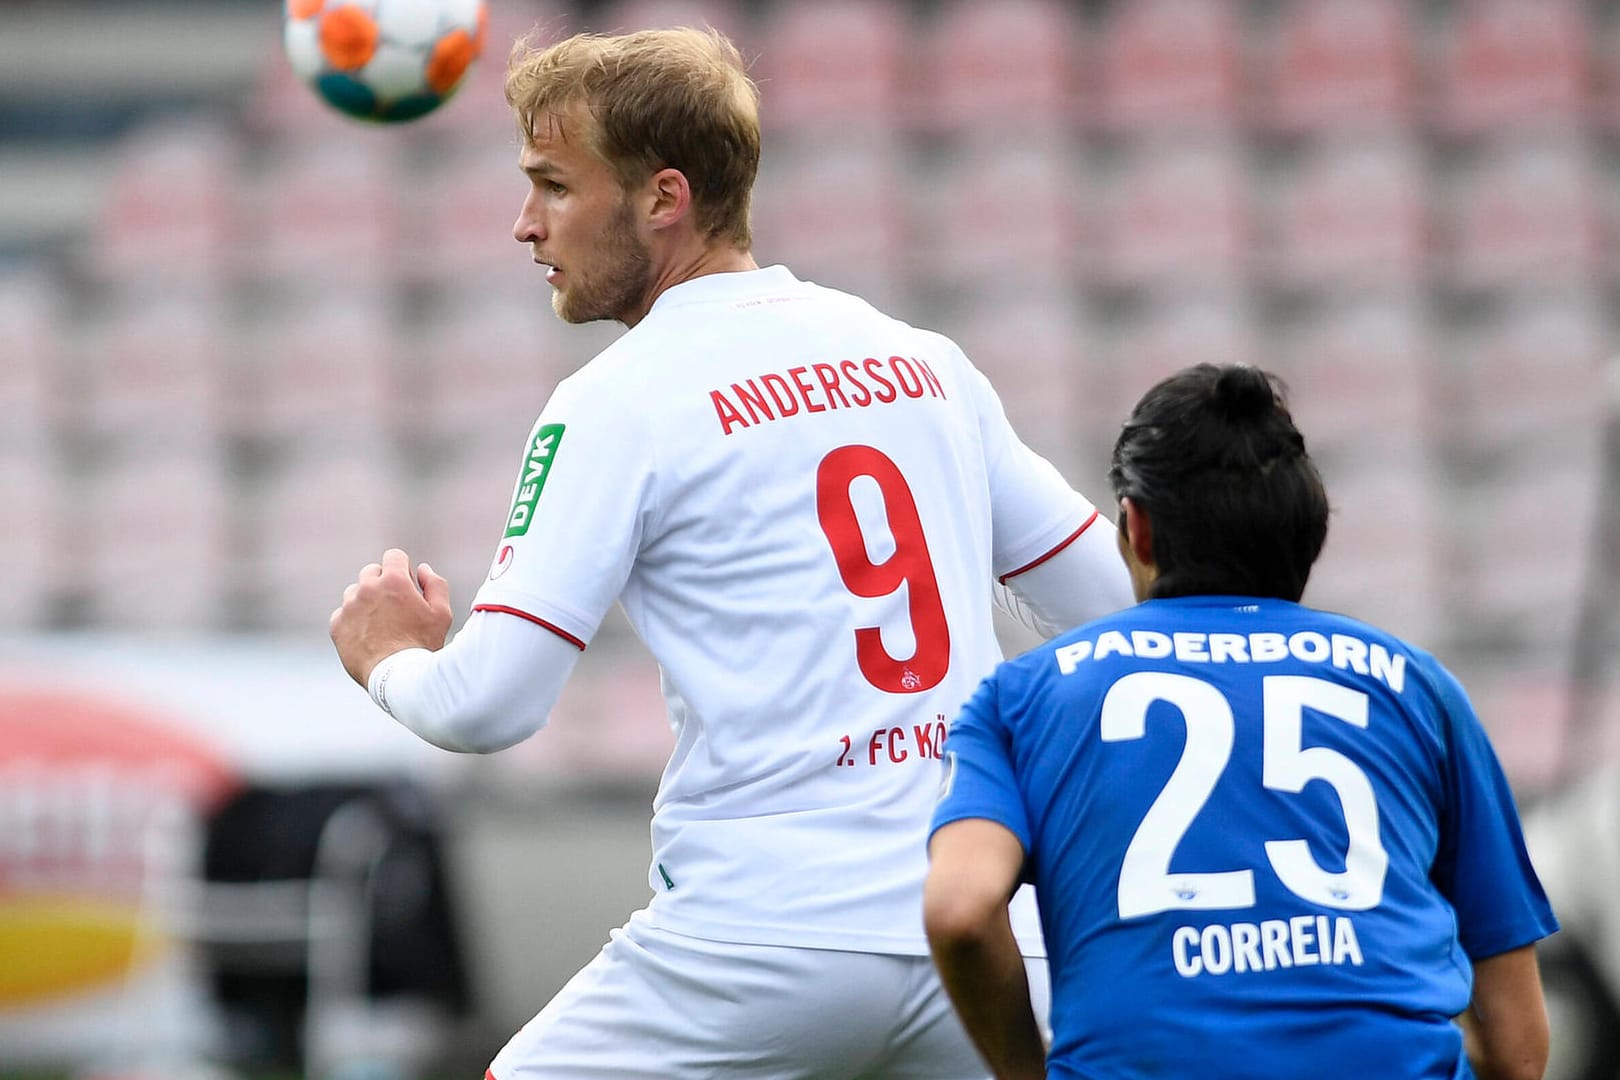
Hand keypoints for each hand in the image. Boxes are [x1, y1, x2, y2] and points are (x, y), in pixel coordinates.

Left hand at [329, 548, 453, 688]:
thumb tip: (422, 569)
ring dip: (366, 601)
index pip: (394, 556)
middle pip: (371, 572)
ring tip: (380, 624)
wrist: (397, 678)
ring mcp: (349, 606)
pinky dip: (353, 621)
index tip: (406, 583)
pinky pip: (343, 614)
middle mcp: (367, 588)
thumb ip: (435, 584)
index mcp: (394, 580)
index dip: (402, 568)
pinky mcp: (337, 625)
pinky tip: (368, 637)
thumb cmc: (423, 646)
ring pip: (355, 592)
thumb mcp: (442, 613)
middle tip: (394, 607)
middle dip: (383, 583)